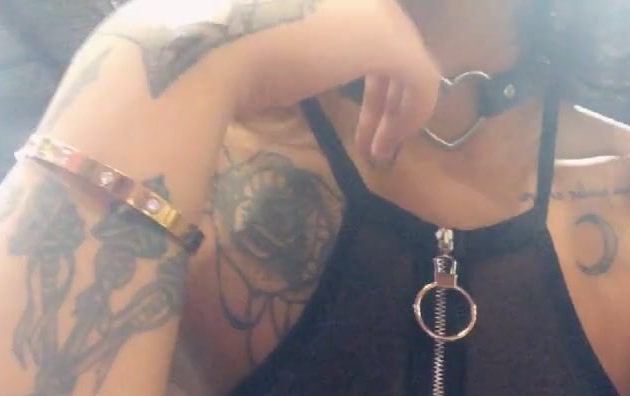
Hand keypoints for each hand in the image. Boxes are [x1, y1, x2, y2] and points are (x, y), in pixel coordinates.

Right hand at [116, 0, 439, 162]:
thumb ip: (292, 46)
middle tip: (368, 135)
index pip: (359, 25)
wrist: (207, 49)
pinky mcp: (389, 41)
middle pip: (387, 38)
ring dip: (394, 109)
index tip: (350, 109)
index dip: (360, 68)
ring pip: (405, 59)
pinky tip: (386, 146)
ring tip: (376, 149)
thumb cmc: (216, 49)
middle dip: (382, 91)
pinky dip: (411, 116)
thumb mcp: (259, 41)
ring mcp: (376, 10)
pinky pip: (422, 81)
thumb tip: (297, 68)